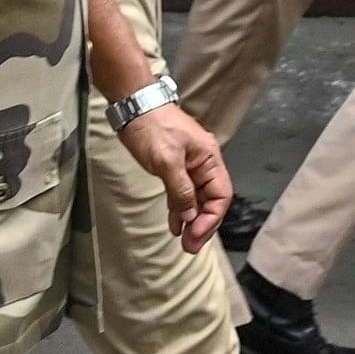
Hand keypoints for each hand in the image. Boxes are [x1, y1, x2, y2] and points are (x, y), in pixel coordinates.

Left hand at [117, 103, 230, 247]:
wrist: (134, 106)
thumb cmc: (153, 126)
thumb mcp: (167, 160)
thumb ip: (180, 189)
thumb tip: (190, 215)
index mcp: (209, 159)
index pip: (221, 195)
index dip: (211, 218)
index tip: (196, 234)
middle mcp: (204, 165)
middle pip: (211, 201)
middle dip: (203, 224)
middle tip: (190, 247)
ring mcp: (189, 167)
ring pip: (196, 200)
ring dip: (191, 221)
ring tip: (184, 241)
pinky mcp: (174, 168)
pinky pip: (182, 194)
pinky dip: (179, 210)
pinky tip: (175, 224)